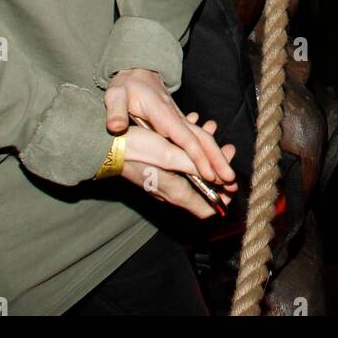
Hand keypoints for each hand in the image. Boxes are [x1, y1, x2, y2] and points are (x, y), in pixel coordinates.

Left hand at [105, 68, 234, 185]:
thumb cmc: (126, 85)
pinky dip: (211, 150)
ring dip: (218, 156)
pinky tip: (219, 161)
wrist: (138, 70)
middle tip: (231, 181)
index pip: (185, 139)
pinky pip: (199, 137)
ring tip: (229, 176)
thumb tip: (115, 127)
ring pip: (204, 139)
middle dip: (218, 160)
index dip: (198, 157)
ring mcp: (180, 120)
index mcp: (163, 114)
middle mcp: (176, 118)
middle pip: (202, 140)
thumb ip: (115, 111)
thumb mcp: (115, 95)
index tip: (210, 175)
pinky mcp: (180, 122)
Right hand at [116, 114, 237, 218]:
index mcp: (175, 192)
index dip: (222, 198)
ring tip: (212, 130)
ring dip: (205, 153)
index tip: (232, 180)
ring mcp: (162, 180)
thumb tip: (221, 178)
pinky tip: (192, 127)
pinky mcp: (155, 169)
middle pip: (202, 188)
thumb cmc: (136, 149)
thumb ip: (195, 166)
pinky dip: (189, 147)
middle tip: (228, 149)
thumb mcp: (170, 154)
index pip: (206, 209)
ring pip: (191, 171)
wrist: (104, 145)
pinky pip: (178, 161)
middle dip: (218, 168)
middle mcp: (169, 191)